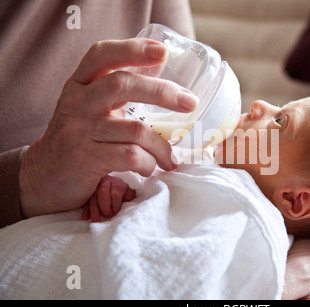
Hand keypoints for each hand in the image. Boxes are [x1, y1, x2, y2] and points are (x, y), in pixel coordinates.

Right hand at [19, 38, 197, 218]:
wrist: (44, 177)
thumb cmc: (79, 139)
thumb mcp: (92, 107)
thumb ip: (120, 89)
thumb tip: (160, 64)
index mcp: (80, 84)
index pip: (102, 55)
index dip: (133, 49)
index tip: (162, 51)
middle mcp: (77, 102)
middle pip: (123, 84)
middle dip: (163, 92)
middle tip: (190, 103)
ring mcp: (80, 130)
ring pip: (135, 130)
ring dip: (161, 147)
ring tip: (169, 158)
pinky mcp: (85, 158)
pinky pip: (130, 156)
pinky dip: (148, 163)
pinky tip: (149, 168)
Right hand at [81, 175, 134, 221]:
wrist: (115, 185)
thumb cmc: (123, 192)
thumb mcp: (128, 192)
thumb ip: (129, 196)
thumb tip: (126, 201)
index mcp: (117, 183)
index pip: (115, 194)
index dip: (115, 205)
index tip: (115, 213)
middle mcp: (106, 183)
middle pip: (103, 193)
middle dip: (105, 207)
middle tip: (107, 216)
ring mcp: (95, 187)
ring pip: (93, 198)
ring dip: (94, 211)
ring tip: (96, 222)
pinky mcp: (88, 193)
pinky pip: (85, 201)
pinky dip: (86, 210)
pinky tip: (85, 217)